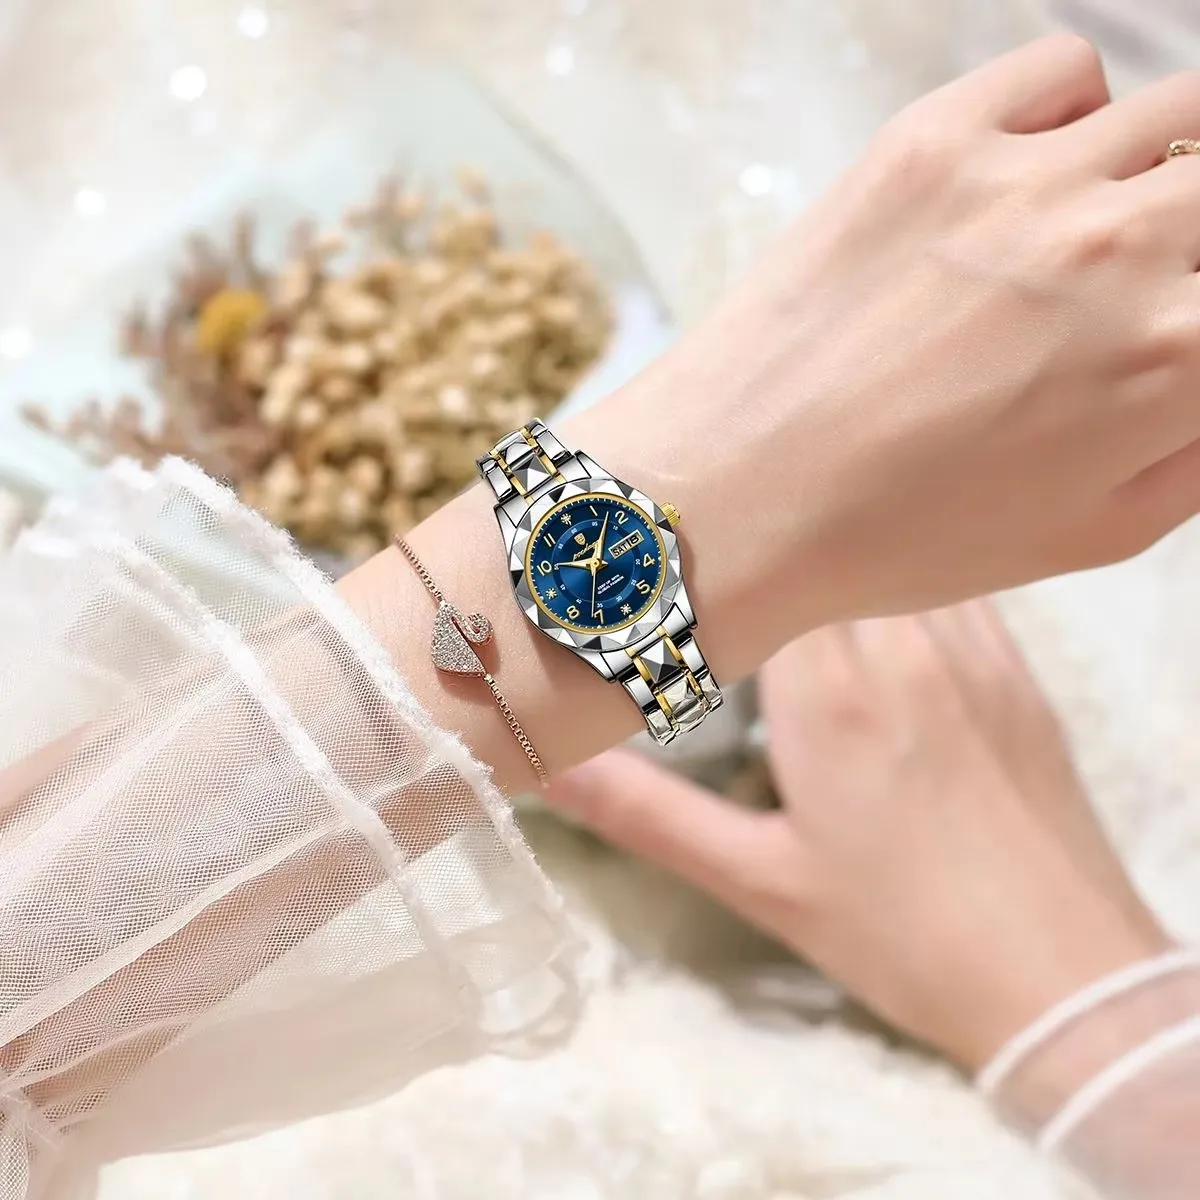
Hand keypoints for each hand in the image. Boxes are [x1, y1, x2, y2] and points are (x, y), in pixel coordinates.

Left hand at [350, 38, 1199, 789]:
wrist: (734, 495)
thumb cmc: (898, 538)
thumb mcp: (1093, 534)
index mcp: (1180, 359)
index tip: (1173, 330)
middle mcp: (1125, 245)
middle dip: (1195, 245)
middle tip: (1139, 290)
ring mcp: (1025, 178)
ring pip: (1174, 113)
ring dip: (1161, 170)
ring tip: (1099, 231)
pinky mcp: (933, 139)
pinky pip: (1061, 72)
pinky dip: (1075, 112)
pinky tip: (1035, 175)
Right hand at [550, 601, 1168, 1069]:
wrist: (1062, 978)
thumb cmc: (901, 937)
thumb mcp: (760, 882)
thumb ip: (647, 815)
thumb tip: (549, 769)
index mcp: (828, 695)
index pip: (764, 568)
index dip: (719, 548)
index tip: (677, 553)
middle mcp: (903, 651)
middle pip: (827, 545)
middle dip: (772, 541)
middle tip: (725, 556)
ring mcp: (971, 652)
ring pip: (894, 556)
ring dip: (840, 555)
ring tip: (794, 564)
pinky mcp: (1017, 671)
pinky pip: (956, 585)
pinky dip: (908, 579)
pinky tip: (880, 606)